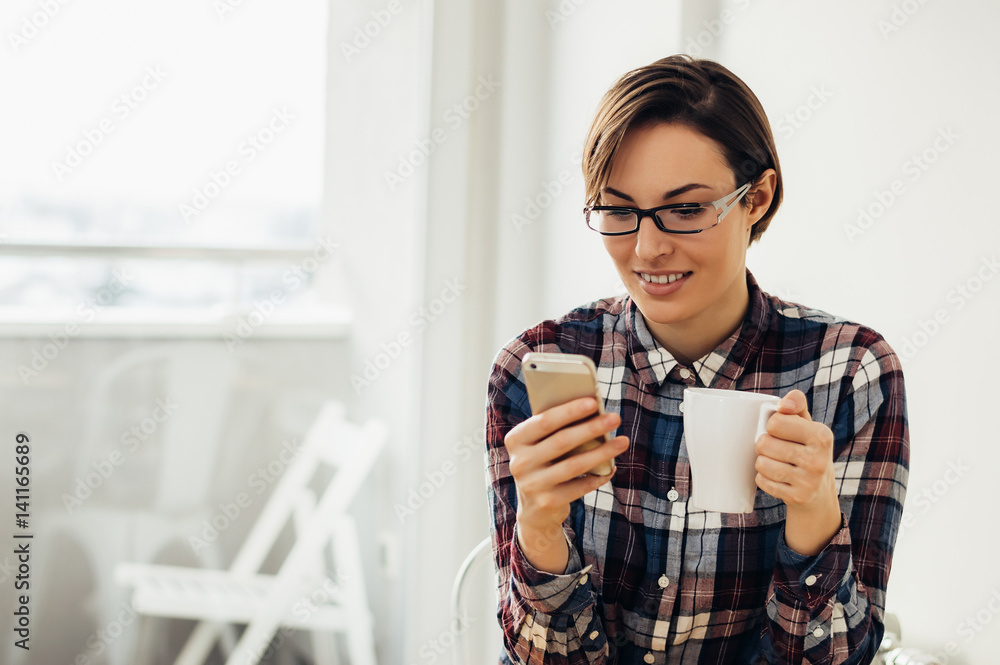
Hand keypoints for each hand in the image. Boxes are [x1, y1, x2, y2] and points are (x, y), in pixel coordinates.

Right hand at [504, 396, 628, 571]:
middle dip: (592, 428)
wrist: (534, 510)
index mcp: (515, 440)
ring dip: (603, 452)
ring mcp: (532, 485)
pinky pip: (581, 486)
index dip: (569, 411)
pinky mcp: (547, 502)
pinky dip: (599, 476)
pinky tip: (612, 467)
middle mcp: (520, 462)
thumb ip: (556, 430)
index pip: (543, 421)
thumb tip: (593, 412)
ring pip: (574, 464)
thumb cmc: (544, 464)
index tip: (594, 402)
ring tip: (623, 441)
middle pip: (562, 441)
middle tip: (615, 418)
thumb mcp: (541, 446)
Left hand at [754, 389, 841, 555]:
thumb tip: (784, 404)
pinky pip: (762, 482)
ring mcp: (809, 481)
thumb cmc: (806, 449)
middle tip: (777, 450)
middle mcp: (819, 458)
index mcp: (822, 435)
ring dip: (762, 462)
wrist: (819, 494)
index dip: (771, 426)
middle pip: (764, 443)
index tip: (781, 432)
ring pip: (761, 463)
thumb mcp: (807, 424)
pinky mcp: (798, 497)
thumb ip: (796, 403)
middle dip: (764, 445)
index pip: (775, 422)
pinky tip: (776, 478)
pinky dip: (763, 479)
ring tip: (776, 463)